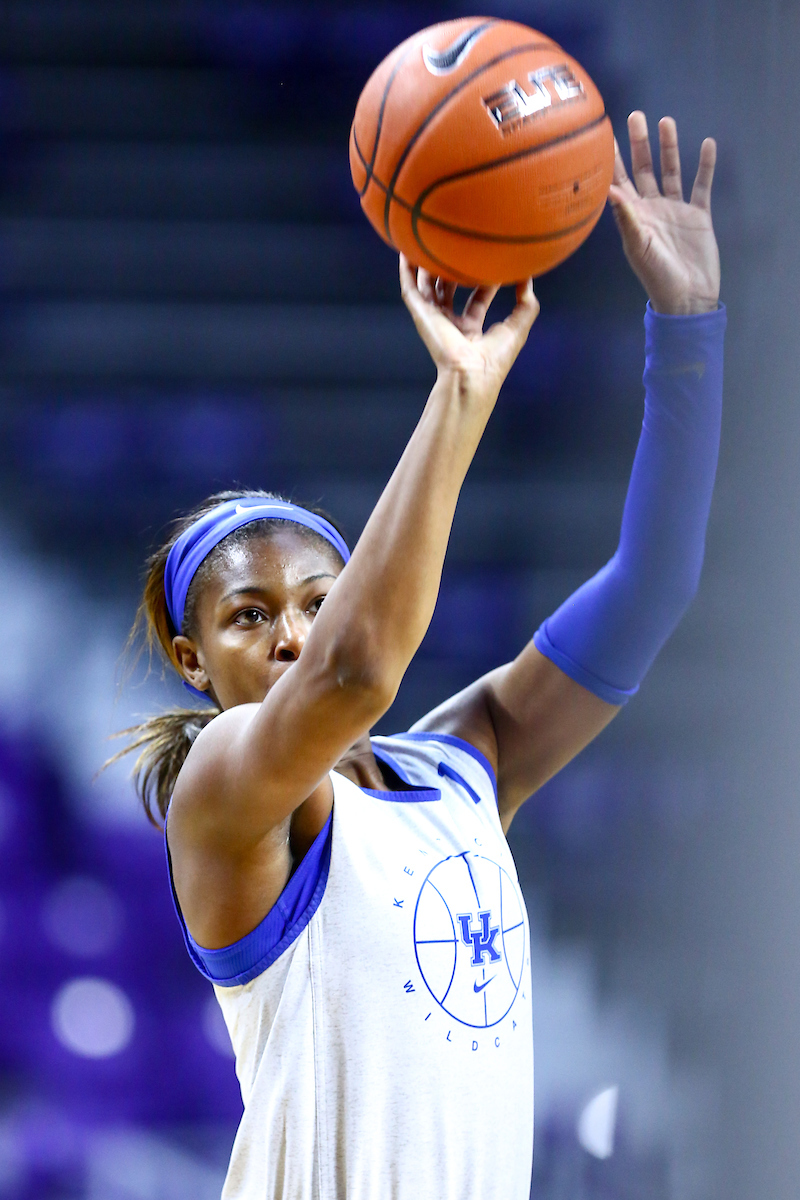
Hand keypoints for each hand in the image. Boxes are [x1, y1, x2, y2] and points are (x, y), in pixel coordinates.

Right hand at [399, 255, 538, 394]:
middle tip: (461, 247)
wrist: (471, 374)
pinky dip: (407, 271)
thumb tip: (528, 278)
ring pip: (428, 286)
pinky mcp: (422, 315)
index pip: (477, 299)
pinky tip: (406, 251)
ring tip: (431, 240)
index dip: (485, 281)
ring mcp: (434, 319)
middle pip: (450, 291)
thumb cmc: (495, 359)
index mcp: (472, 330)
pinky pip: (410, 289)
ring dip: (429, 266)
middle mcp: (451, 324)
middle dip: (454, 271)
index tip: (492, 262)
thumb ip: (526, 304)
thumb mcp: (518, 326)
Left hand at [609, 112, 719, 314]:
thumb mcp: (639, 247)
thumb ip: (626, 218)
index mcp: (633, 217)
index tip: (604, 136)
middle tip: (635, 116)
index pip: (619, 182)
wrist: (687, 298)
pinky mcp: (698, 216)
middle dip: (639, 144)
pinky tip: (707, 144)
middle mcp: (652, 210)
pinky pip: (702, 186)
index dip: (612, 161)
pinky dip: (705, 166)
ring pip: (671, 172)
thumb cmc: (657, 277)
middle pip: (644, 170)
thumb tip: (610, 190)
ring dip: (669, 148)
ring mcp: (675, 211)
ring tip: (666, 121)